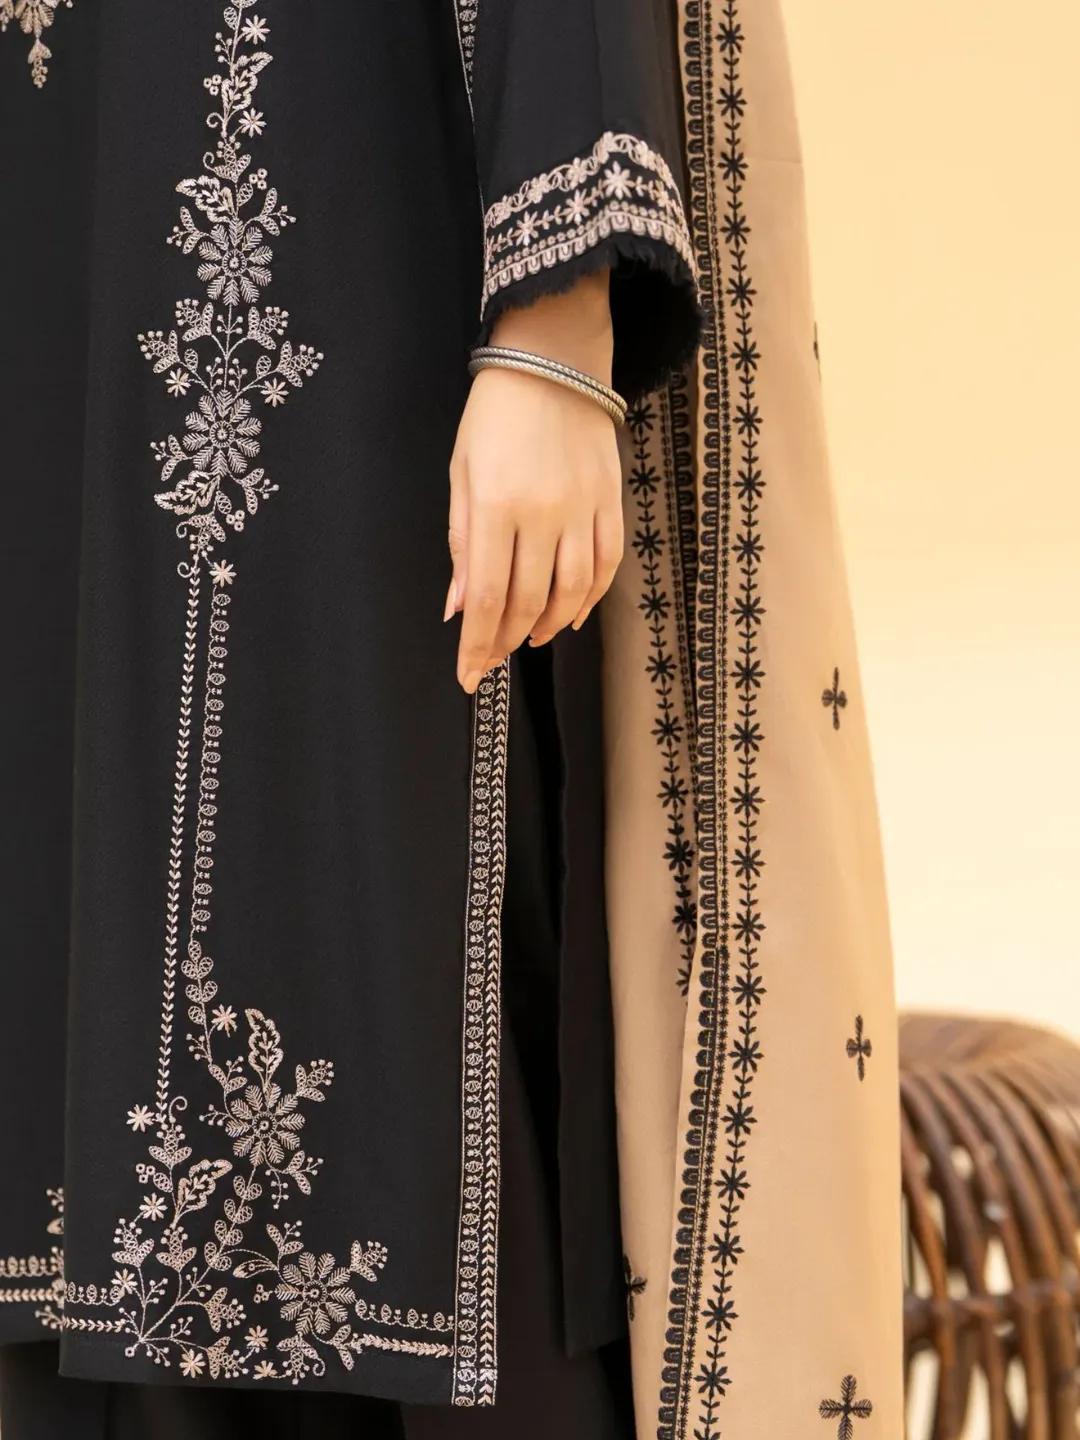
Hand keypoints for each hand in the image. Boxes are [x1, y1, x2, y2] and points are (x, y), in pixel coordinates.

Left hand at [446, 271, 624, 693]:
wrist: (554, 360)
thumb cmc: (494, 416)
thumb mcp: (462, 475)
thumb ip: (462, 544)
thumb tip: (459, 609)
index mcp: (496, 506)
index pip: (487, 597)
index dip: (477, 645)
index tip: (468, 675)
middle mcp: (544, 515)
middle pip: (527, 602)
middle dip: (507, 640)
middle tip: (492, 657)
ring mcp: (583, 510)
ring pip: (571, 593)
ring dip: (547, 625)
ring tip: (529, 638)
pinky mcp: (612, 502)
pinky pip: (605, 566)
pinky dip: (588, 600)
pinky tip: (569, 614)